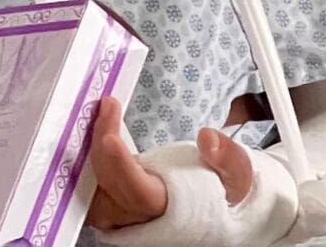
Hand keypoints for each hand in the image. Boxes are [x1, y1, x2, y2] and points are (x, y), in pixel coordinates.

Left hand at [86, 100, 253, 229]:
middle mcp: (142, 217)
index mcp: (173, 213)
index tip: (110, 137)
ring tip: (101, 112)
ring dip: (91, 148)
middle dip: (102, 144)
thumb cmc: (223, 188)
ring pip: (93, 187)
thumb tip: (207, 138)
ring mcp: (123, 212)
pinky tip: (94, 125)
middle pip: (109, 186)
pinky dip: (87, 154)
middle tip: (108, 107)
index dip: (123, 167)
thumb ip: (228, 158)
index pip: (140, 194)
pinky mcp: (111, 201)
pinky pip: (88, 183)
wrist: (213, 202)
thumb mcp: (238, 174)